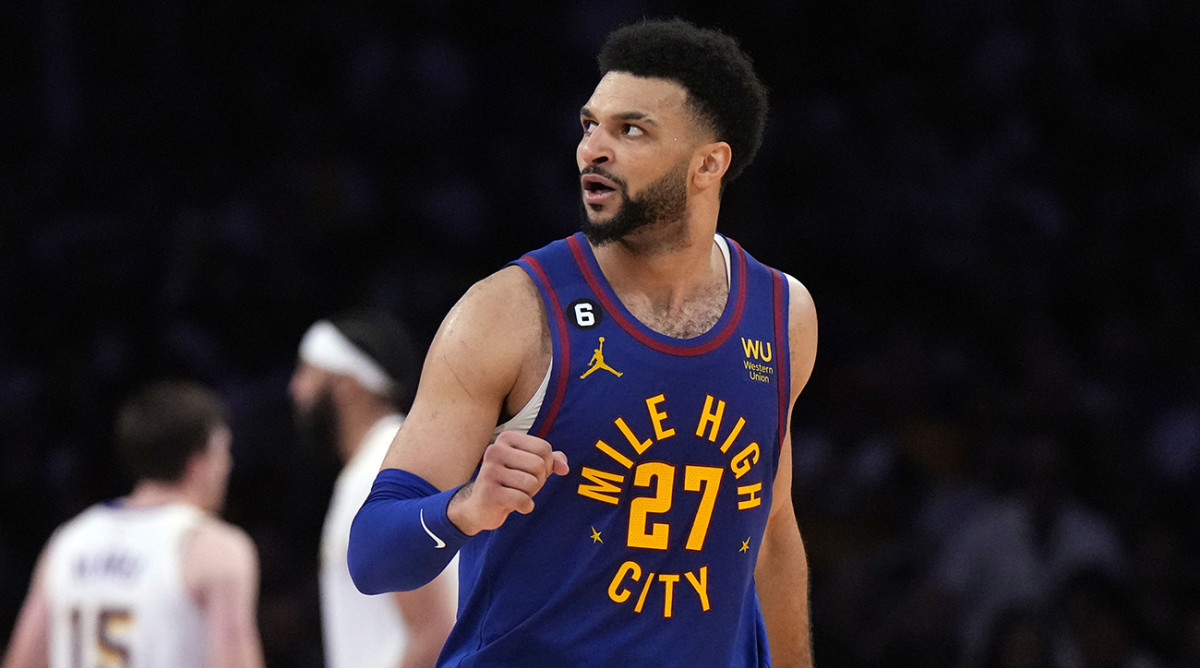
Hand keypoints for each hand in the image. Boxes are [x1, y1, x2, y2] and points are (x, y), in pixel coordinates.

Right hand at [447, 432, 568, 535]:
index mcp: (506, 438)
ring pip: (532, 483)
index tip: (531, 473)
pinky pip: (523, 500)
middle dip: (539, 481)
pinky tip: (513, 505)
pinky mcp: (488, 493)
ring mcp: (489, 471)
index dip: (547, 465)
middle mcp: (494, 450)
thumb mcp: (531, 467)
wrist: (480, 506)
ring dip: (530, 494)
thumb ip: (551, 461)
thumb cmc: (510, 482)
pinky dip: (525, 506)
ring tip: (516, 494)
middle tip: (523, 487)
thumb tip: (564, 468)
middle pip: (539, 465)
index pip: (544, 448)